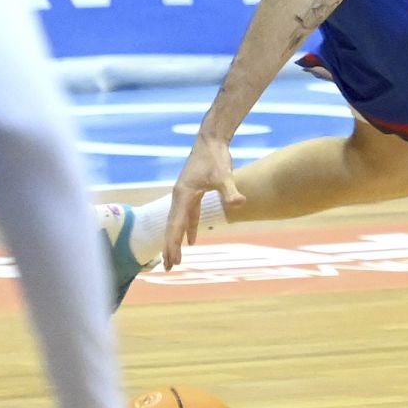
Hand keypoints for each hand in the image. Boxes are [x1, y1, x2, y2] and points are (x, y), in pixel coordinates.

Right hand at [164, 132, 244, 268]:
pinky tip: (193, 240)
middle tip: (168, 268)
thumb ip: (230, 190)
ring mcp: (185, 195)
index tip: (172, 261)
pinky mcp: (193, 192)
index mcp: (182, 196)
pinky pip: (189, 216)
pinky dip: (190, 229)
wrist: (211, 140)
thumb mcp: (224, 174)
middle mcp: (180, 197)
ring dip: (178, 241)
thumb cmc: (215, 156)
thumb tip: (239, 203)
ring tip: (175, 258)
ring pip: (179, 223)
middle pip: (172, 227)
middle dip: (170, 248)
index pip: (175, 226)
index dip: (173, 245)